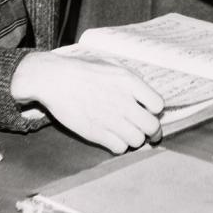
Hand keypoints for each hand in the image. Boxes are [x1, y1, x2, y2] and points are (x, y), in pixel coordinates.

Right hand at [10, 52, 163, 153]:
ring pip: (137, 141)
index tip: (148, 111)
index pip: (158, 105)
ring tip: (127, 133)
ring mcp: (109, 119)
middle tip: (147, 131)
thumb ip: (132, 78)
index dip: (155, 110)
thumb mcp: (112, 65)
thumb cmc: (83, 70)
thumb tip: (146, 93)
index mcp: (129, 82)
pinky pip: (119, 148)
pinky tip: (114, 138)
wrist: (54, 79)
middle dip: (152, 130)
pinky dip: (119, 146)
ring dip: (135, 139)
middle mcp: (123, 101)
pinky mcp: (95, 133)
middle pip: (152, 127)